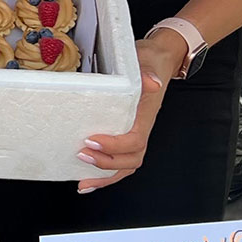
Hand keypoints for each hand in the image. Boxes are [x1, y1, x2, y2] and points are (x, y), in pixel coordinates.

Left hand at [75, 32, 186, 191]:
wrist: (159, 58)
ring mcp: (135, 133)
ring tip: (83, 182)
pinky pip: (119, 159)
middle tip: (81, 156)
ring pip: (125, 165)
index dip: (114, 146)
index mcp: (145, 116)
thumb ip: (146, 73)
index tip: (91, 140)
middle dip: (106, 165)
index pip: (134, 140)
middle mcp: (141, 128)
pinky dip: (104, 172)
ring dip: (104, 177)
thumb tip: (151, 82)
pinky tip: (86, 176)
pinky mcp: (125, 132)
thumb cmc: (151, 60)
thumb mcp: (146, 60)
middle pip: (130, 160)